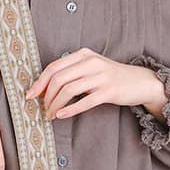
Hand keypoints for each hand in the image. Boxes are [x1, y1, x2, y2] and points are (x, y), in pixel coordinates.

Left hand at [24, 47, 168, 120]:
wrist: (140, 82)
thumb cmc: (111, 77)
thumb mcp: (91, 67)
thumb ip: (71, 72)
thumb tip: (45, 87)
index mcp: (83, 55)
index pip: (54, 67)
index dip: (39, 82)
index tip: (30, 95)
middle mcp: (91, 62)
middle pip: (58, 79)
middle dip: (46, 96)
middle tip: (42, 108)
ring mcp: (101, 76)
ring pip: (68, 90)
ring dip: (55, 104)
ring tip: (51, 114)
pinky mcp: (109, 91)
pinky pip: (84, 101)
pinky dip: (70, 109)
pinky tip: (61, 115)